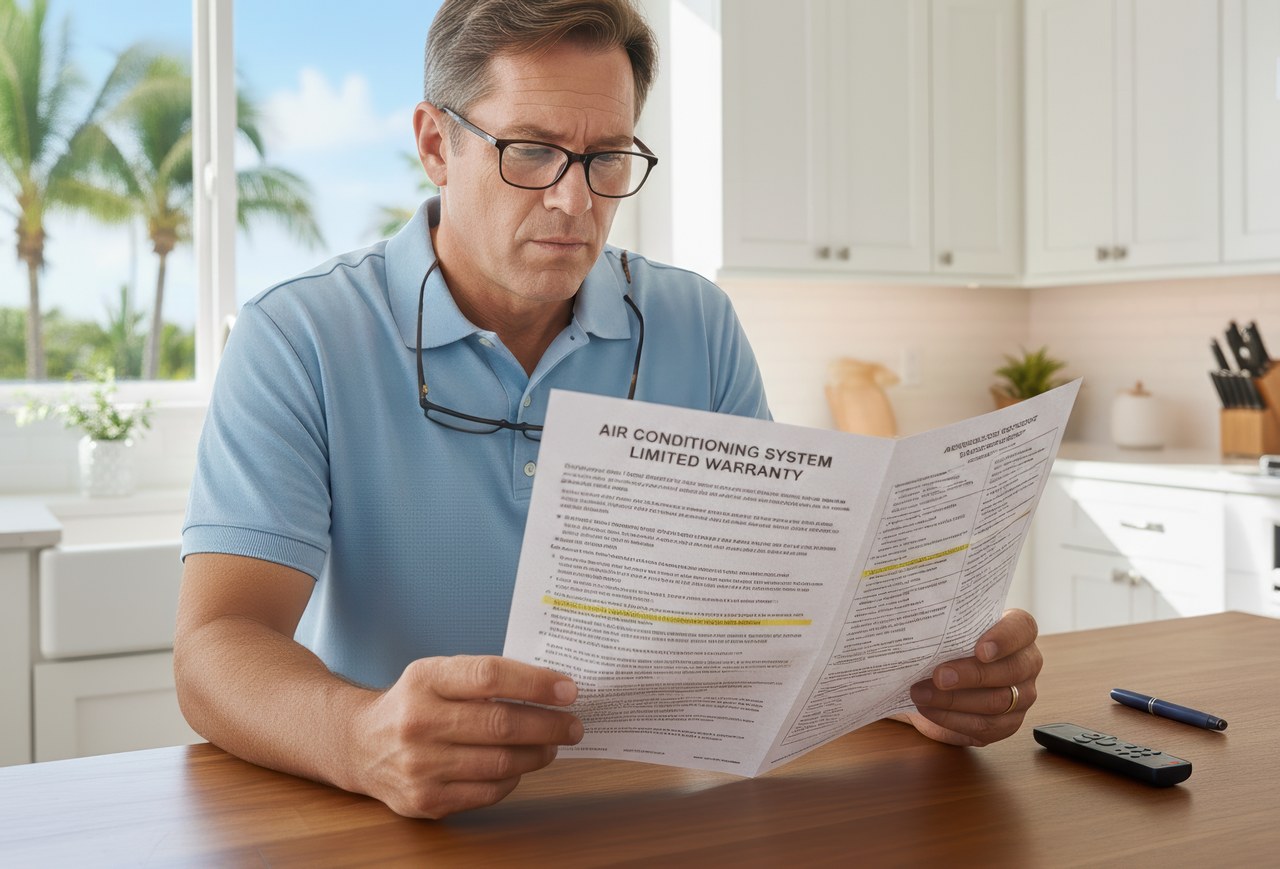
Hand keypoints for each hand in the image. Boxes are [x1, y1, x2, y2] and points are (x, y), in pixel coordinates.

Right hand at [351, 655, 581, 818]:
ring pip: (500, 762)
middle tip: (573, 724)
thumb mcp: (437, 674)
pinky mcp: (425, 800)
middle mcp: (418, 721)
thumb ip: (483, 677)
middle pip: (501, 723)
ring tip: (552, 745)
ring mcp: (420, 765)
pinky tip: (520, 766)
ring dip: (537, 754)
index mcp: (425, 679)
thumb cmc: (413, 703)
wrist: (359, 744)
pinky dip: (513, 779)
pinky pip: (487, 791)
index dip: (535, 683)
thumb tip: (548, 689)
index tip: (568, 689)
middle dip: (549, 724)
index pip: (489, 676)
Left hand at [903, 609, 1041, 746]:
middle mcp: (1027, 663)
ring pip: (997, 702)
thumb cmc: (948, 644)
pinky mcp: (1008, 723)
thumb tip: (920, 624)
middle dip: (971, 675)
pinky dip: (953, 719)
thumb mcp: (948, 629)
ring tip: (922, 694)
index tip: (980, 650)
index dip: (1004, 639)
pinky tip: (929, 710)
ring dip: (954, 700)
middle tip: (939, 677)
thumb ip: (943, 624)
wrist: (940, 678)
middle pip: (1010, 671)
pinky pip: (985, 726)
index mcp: (1018, 631)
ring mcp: (1022, 696)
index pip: (1022, 628)